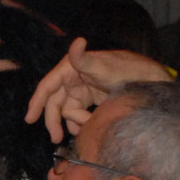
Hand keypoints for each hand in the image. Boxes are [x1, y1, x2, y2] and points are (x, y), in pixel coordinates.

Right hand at [23, 37, 169, 142]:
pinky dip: (80, 122)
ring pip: (66, 110)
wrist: (149, 82)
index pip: (47, 86)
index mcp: (71, 67)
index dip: (37, 102)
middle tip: (56, 138)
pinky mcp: (90, 98)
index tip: (30, 119)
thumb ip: (85, 58)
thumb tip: (77, 41)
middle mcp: (73, 78)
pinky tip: (86, 127)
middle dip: (54, 120)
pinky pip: (77, 113)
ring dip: (71, 123)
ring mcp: (81, 89)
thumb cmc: (127, 70)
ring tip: (82, 131)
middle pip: (55, 102)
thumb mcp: (104, 67)